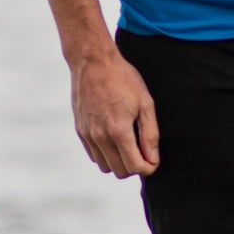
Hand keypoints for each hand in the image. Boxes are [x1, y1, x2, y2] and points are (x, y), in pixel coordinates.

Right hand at [69, 46, 158, 178]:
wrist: (93, 62)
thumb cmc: (123, 79)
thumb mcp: (145, 103)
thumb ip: (150, 135)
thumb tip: (153, 159)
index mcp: (118, 130)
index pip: (134, 167)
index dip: (148, 168)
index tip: (154, 160)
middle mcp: (100, 137)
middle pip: (120, 172)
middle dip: (135, 167)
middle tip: (143, 152)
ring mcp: (87, 134)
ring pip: (105, 167)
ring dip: (119, 162)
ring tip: (129, 145)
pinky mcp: (80, 130)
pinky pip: (94, 155)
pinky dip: (105, 154)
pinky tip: (114, 139)